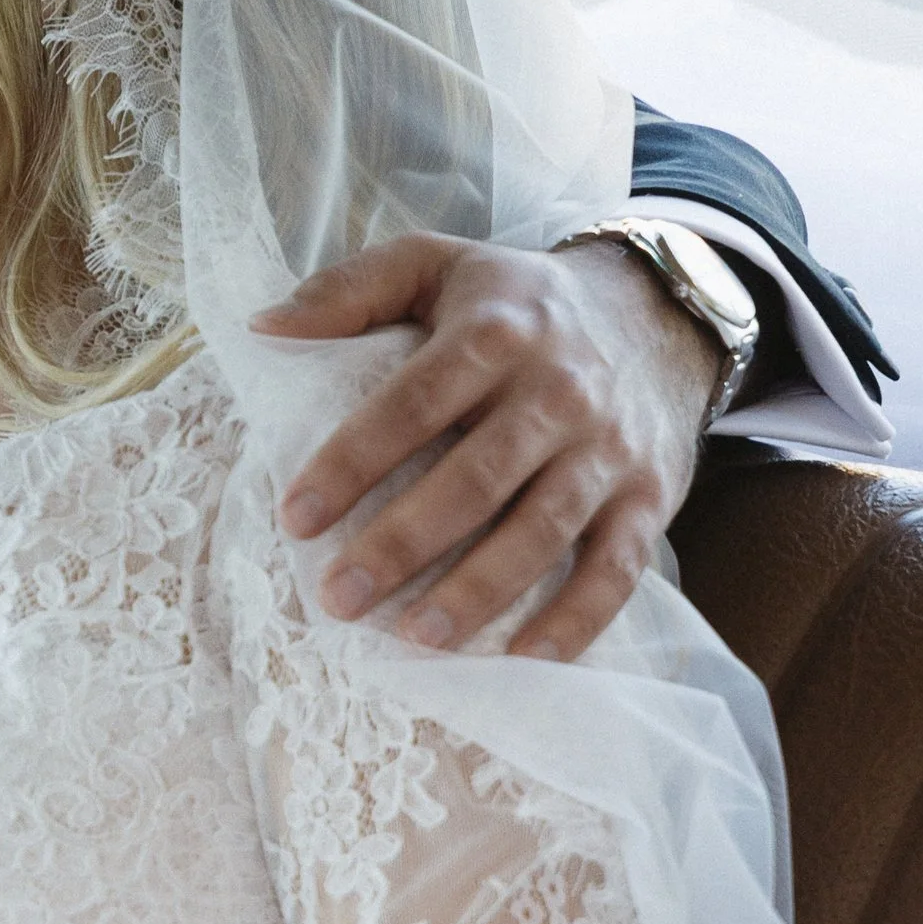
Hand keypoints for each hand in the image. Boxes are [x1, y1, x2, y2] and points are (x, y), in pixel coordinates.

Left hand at [252, 234, 723, 661]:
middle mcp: (558, 390)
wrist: (659, 313)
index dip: (352, 461)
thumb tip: (263, 326)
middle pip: (476, 478)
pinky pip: (618, 566)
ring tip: (415, 638)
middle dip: (402, 544)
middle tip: (338, 599)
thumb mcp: (437, 265)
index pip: (413, 402)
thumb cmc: (518, 304)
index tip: (296, 518)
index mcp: (495, 331)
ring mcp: (607, 448)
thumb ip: (350, 290)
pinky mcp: (650, 495)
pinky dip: (577, 618)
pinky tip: (524, 657)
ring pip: (542, 529)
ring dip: (479, 591)